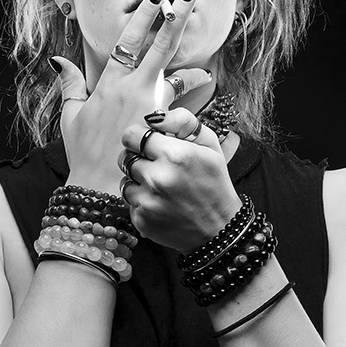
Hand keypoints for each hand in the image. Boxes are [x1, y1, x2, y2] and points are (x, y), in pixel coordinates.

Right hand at [50, 0, 212, 195]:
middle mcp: (131, 88)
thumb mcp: (70, 117)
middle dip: (174, 18)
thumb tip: (58, 61)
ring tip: (205, 53)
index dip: (144, 17)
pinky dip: (194, 90)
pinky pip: (185, 102)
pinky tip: (207, 81)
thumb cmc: (83, 154)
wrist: (98, 187)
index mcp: (108, 83)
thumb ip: (69, 85)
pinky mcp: (162, 124)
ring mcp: (149, 106)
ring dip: (192, 57)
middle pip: (158, 45)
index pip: (128, 41)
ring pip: (177, 71)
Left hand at [118, 107, 241, 251]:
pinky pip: (130, 202)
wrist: (220, 230)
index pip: (131, 135)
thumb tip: (154, 116)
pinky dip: (142, 202)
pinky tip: (161, 204)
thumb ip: (183, 122)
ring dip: (139, 182)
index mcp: (174, 155)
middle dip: (138, 159)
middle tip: (157, 167)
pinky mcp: (141, 220)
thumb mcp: (210, 145)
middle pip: (125, 157)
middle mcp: (157, 178)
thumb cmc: (215, 183)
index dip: (139, 138)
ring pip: (125, 180)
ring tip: (161, 188)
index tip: (148, 145)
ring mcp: (147, 202)